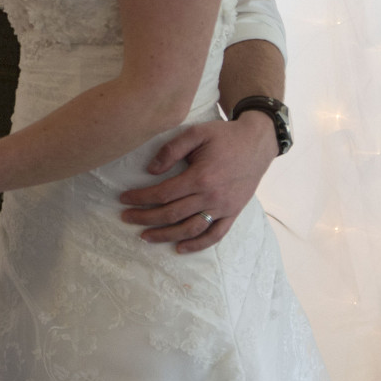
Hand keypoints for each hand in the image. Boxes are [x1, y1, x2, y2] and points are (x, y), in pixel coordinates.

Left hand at [119, 113, 276, 252]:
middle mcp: (212, 196)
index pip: (163, 194)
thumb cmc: (224, 136)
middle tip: (126, 218)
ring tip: (145, 237)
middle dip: (145, 218)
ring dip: (166, 235)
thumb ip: (171, 149)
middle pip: (172, 214)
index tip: (123, 199)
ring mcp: (225, 208)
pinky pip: (216, 235)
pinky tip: (180, 248)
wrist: (258, 143)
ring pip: (191, 229)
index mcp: (200, 177)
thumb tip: (150, 170)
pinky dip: (198, 245)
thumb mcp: (196, 132)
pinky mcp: (234, 213)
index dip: (140, 198)